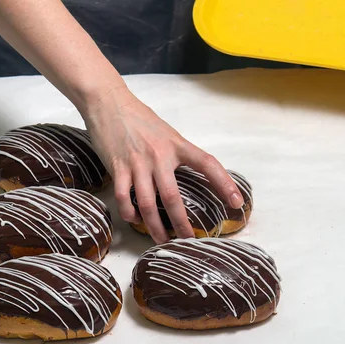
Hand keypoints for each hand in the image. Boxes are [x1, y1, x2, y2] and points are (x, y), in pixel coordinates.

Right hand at [81, 86, 244, 243]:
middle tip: (188, 240)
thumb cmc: (140, 118)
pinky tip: (135, 219)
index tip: (236, 202)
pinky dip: (129, 213)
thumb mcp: (166, 133)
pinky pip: (124, 198)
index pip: (207, 164)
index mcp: (177, 145)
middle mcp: (159, 155)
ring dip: (155, 227)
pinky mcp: (118, 168)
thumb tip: (191, 174)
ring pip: (147, 203)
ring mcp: (137, 163)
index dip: (224, 183)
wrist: (108, 102)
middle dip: (181, 223)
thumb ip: (178, 153)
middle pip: (172, 197)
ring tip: (162, 239)